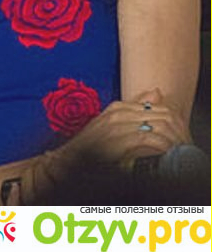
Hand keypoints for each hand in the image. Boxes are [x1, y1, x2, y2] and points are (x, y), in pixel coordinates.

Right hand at [61, 87, 189, 169]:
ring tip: (175, 145)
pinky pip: (143, 140)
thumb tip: (157, 91)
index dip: (167, 118)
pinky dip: (156, 145)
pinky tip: (163, 150)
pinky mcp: (115, 142)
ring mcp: (115, 127)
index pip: (151, 106)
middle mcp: (116, 113)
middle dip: (170, 127)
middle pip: (154, 114)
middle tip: (180, 138)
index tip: (176, 130)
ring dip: (166, 136)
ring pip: (151, 125)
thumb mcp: (112, 122)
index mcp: (116, 107)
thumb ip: (135, 106)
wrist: (70, 160)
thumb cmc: (92, 145)